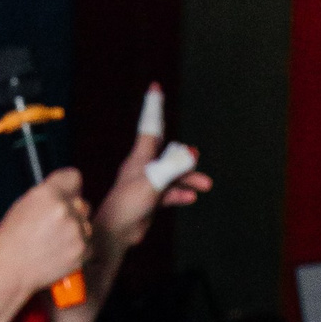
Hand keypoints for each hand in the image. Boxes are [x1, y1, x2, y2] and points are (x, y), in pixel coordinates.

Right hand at [0, 169, 92, 298]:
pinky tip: (59, 252)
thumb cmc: (11, 241)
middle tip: (55, 224)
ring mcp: (76, 231)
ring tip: (55, 241)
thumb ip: (47, 194)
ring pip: (86, 223)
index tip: (66, 193)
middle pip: (82, 202)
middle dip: (72, 211)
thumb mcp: (23, 205)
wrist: (10, 272)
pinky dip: (78, 248)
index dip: (69, 186)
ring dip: (76, 230)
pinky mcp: (82, 251)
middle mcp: (65, 210)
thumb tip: (64, 191)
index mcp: (48, 194)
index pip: (74, 177)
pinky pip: (89, 243)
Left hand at [96, 102, 211, 253]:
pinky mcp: (150, 200)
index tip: (155, 88)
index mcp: (140, 157)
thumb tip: (191, 155)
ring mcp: (147, 183)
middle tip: (194, 154)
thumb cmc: (128, 205)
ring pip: (173, 175)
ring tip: (205, 185)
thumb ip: (173, 167)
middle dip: (182, 152)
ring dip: (188, 179)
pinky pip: (170, 192)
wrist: (116, 233)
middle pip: (167, 151)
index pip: (150, 126)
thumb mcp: (154, 181)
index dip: (154, 106)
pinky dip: (180, 193)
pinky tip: (190, 197)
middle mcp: (143, 167)